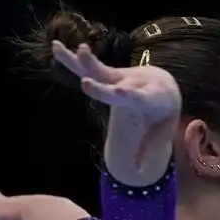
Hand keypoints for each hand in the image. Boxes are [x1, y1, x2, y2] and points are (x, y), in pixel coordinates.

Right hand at [51, 40, 179, 185]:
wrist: (164, 85)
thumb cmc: (162, 112)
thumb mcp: (160, 130)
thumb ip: (147, 147)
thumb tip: (138, 172)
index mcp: (147, 97)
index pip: (134, 97)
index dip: (124, 94)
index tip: (117, 91)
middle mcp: (130, 83)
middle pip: (111, 83)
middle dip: (99, 84)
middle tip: (85, 82)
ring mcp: (117, 77)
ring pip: (96, 68)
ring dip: (78, 61)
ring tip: (59, 49)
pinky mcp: (107, 74)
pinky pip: (88, 66)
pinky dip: (71, 58)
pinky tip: (55, 46)